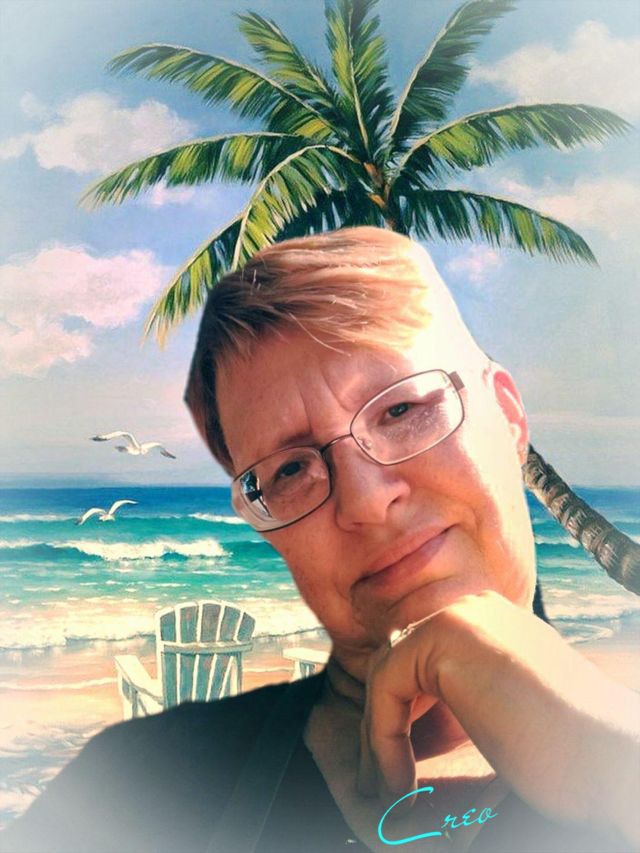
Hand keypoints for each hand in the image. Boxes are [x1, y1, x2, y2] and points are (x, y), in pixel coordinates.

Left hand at [358, 591, 639, 844]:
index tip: (397, 765)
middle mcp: (472, 607)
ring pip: (386, 674)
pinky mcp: (444, 637)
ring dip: (379, 736)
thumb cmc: (566, 749)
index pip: (420, 656)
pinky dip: (383, 738)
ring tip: (389, 787)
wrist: (608, 758)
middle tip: (383, 777)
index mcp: (490, 620)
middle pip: (398, 660)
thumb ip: (464, 687)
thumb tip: (412, 705)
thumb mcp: (502, 705)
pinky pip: (386, 687)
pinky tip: (400, 781)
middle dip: (384, 721)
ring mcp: (458, 616)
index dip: (400, 712)